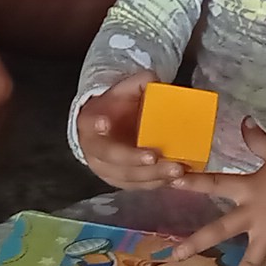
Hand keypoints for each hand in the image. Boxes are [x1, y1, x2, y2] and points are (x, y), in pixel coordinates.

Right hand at [74, 72, 182, 192]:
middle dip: (134, 159)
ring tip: (175, 171)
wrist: (110, 126)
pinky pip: (138, 186)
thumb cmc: (118, 106)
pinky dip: (156, 183)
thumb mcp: (125, 89)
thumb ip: (138, 83)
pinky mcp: (121, 181)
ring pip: (127, 177)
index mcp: (89, 124)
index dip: (96, 126)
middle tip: (156, 156)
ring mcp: (106, 169)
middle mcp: (93, 151)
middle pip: (111, 158)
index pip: (89, 125)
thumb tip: (154, 80)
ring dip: (151, 175)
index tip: (104, 123)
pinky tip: (174, 180)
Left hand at [168, 121, 265, 265]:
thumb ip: (256, 140)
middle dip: (197, 243)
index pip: (215, 184)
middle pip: (220, 230)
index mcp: (248, 188)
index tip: (171, 182)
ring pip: (250, 262)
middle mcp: (254, 214)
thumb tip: (244, 121)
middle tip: (176, 257)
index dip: (193, 182)